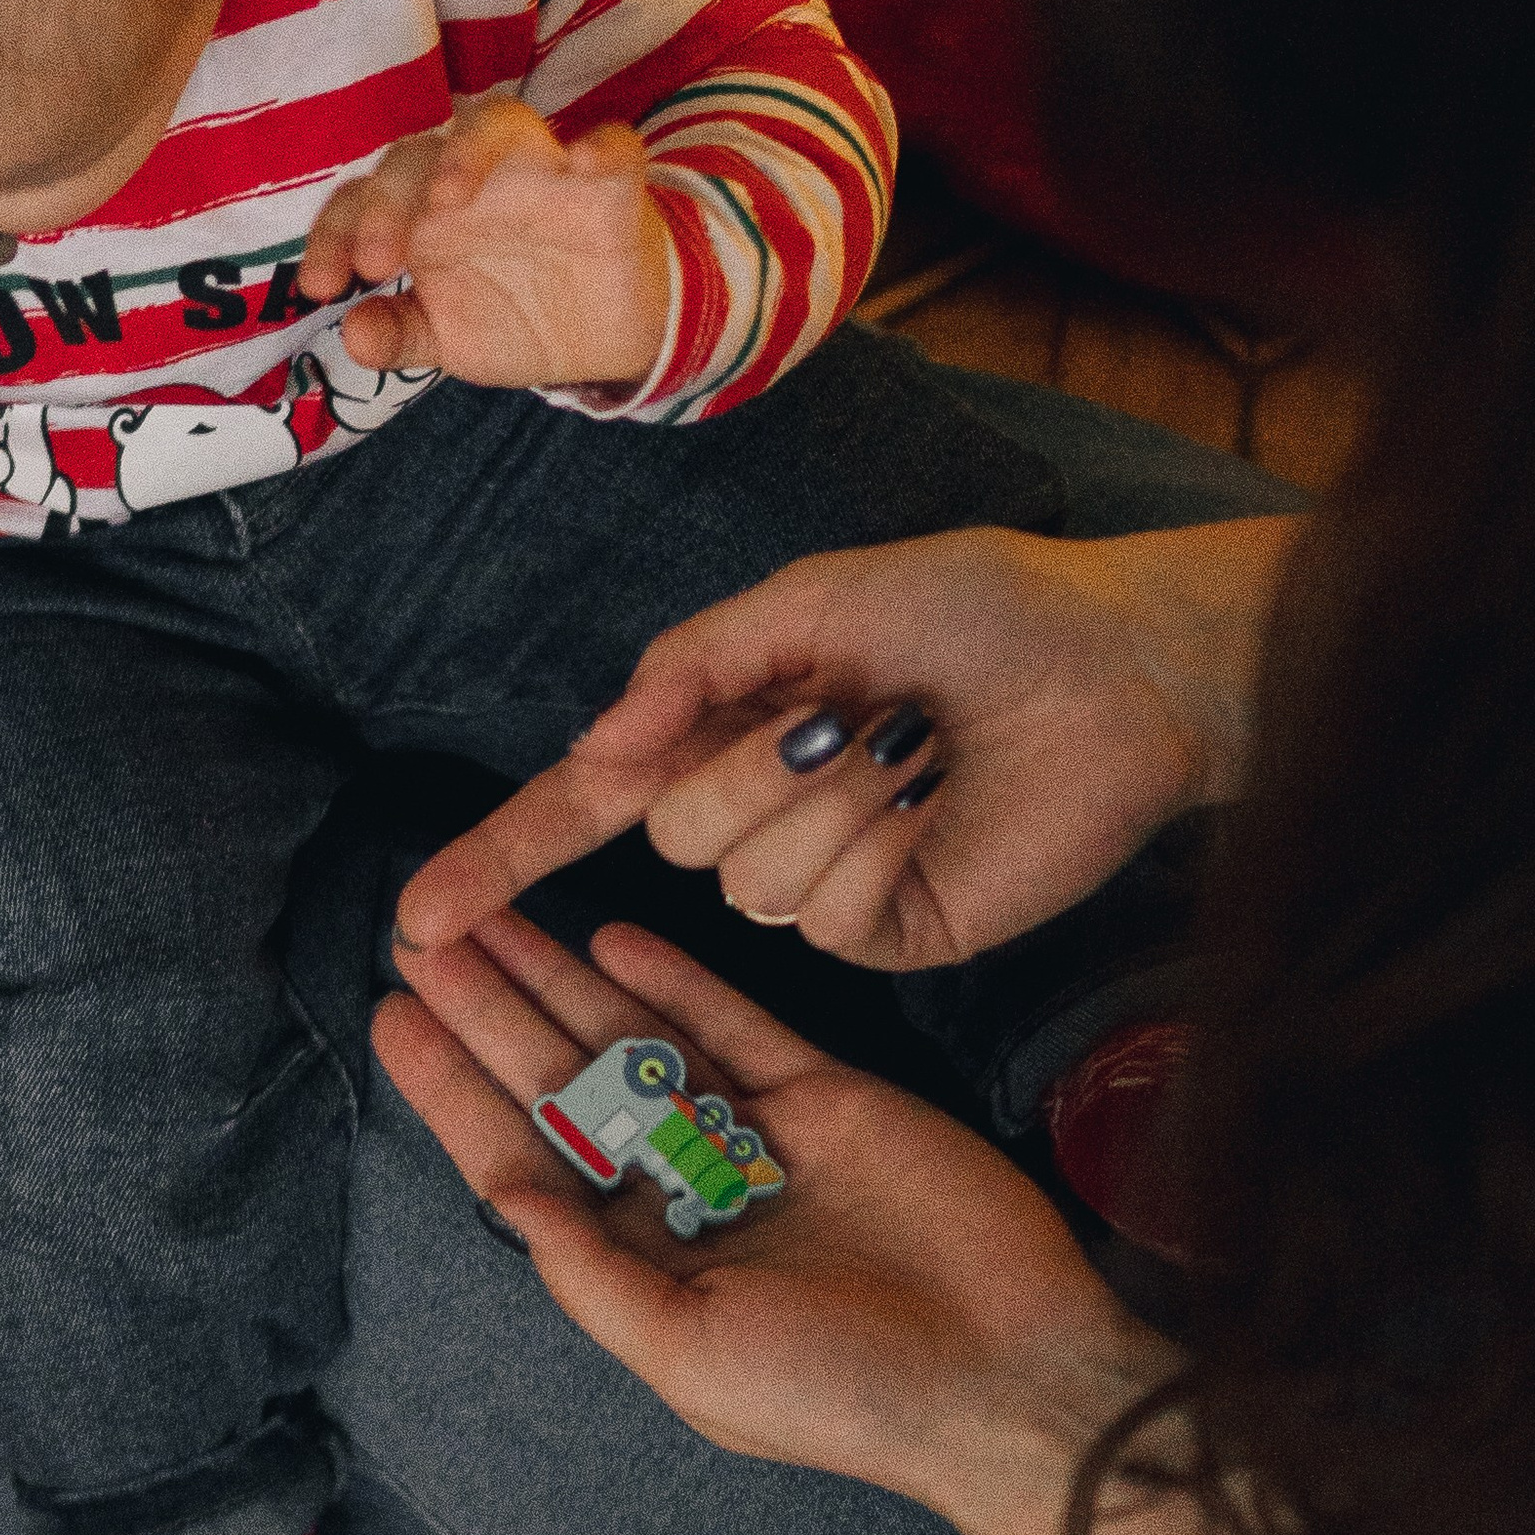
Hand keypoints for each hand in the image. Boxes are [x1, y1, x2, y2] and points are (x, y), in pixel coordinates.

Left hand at [298, 95, 670, 387]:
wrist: (604, 341)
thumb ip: (400, 335)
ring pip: (499, 122)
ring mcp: (541, 174)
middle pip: (418, 156)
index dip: (333, 235)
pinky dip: (600, 147)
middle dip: (387, 202)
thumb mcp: (449, 340)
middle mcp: (474, 181)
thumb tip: (352, 335)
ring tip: (448, 195)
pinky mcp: (609, 185)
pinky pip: (611, 146)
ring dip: (468, 150)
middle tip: (375, 261)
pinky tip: (582, 163)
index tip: (322, 286)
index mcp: (423, 216)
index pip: (362, 201)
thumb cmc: (513, 317)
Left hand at [375, 908, 1157, 1534]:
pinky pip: (737, 1026)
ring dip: (564, 980)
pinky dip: (676, 980)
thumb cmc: (839, 1394)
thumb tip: (500, 1193)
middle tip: (422, 935)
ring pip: (638, 1040)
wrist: (1007, 1373)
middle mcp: (686, 1192)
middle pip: (566, 1082)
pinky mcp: (829, 1097)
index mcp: (640, 1263)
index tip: (393, 1017)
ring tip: (493, 915)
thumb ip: (590, 1274)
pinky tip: (611, 936)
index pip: (524, 1157)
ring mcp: (757, 1139)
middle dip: (493, 1012)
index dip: (455, 1089)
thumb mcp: (688, 1357)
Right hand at [396, 515, 1300, 969]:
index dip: (501, 864)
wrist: (1115, 665)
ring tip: (913, 746)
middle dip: (744, 758)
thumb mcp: (811, 601)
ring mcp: (820, 884)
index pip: (588, 809)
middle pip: (667, 830)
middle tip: (844, 708)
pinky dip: (874, 838)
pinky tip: (939, 798)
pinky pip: (819, 909)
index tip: (420, 922)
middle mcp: (759, 813)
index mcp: (728, 730)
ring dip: (827, 788)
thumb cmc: (980, 609)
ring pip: (739, 872)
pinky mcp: (885, 933)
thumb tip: (599, 752)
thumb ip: (688, 669)